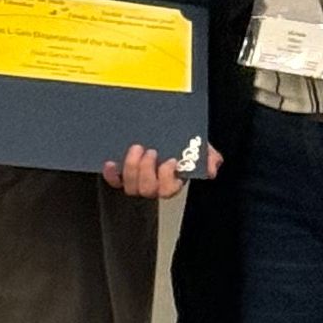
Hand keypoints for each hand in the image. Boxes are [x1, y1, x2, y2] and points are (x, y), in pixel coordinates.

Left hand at [102, 142, 219, 198]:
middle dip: (147, 171)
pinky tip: (110, 162)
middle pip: (147, 190)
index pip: (168, 190)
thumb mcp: (198, 146)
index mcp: (171, 181)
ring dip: (131, 168)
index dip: (167, 177)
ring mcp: (136, 181)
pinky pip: (114, 181)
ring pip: (130, 187)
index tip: (171, 159)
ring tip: (136, 148)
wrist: (164, 132)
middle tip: (150, 151)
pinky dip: (111, 174)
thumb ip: (208, 156)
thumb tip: (212, 169)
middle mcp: (153, 185)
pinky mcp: (121, 175)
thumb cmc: (181, 143)